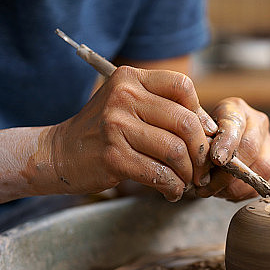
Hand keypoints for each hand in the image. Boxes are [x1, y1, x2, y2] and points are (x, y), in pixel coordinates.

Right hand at [47, 66, 217, 201]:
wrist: (59, 153)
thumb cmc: (103, 131)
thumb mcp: (128, 105)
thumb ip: (164, 108)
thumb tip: (210, 128)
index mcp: (130, 79)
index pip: (182, 86)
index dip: (200, 113)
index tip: (202, 134)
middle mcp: (124, 97)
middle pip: (185, 122)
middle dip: (201, 151)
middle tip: (202, 168)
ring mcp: (116, 126)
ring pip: (175, 151)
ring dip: (188, 173)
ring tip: (186, 181)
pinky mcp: (113, 157)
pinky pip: (159, 173)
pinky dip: (172, 186)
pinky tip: (171, 191)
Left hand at [197, 97, 269, 200]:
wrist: (219, 141)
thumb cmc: (205, 134)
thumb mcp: (197, 129)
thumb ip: (198, 138)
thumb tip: (199, 158)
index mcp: (236, 108)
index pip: (235, 123)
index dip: (227, 143)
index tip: (216, 159)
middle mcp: (257, 123)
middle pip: (251, 148)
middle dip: (227, 172)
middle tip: (206, 184)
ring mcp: (268, 144)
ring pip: (261, 168)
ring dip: (234, 186)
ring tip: (213, 191)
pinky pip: (262, 183)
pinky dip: (241, 192)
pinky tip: (224, 192)